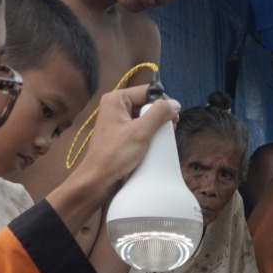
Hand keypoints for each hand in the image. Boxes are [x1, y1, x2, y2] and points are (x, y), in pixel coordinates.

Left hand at [62, 84, 180, 200]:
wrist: (97, 181)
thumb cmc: (114, 156)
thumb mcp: (141, 132)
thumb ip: (159, 114)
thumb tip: (175, 104)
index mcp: (116, 100)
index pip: (147, 91)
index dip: (163, 101)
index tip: (175, 115)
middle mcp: (115, 108)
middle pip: (147, 104)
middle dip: (160, 116)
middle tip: (169, 129)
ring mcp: (118, 123)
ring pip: (145, 118)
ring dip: (156, 128)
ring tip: (162, 139)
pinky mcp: (121, 137)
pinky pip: (140, 130)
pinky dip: (149, 136)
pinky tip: (154, 146)